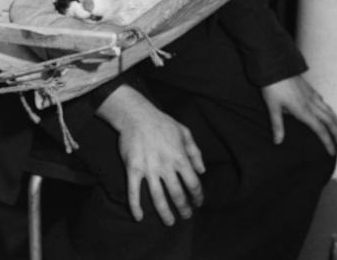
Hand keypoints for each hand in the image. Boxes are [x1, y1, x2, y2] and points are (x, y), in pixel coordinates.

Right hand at [97, 86, 205, 225]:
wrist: (136, 115)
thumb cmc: (162, 122)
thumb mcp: (184, 132)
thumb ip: (195, 152)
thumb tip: (202, 170)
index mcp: (180, 157)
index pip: (193, 184)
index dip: (197, 196)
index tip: (198, 202)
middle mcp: (166, 166)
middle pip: (177, 194)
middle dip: (184, 208)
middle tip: (186, 216)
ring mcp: (148, 169)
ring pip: (158, 197)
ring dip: (165, 212)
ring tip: (170, 222)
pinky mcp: (133, 169)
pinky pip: (134, 191)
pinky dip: (135, 206)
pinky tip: (139, 217)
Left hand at [261, 74, 336, 154]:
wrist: (275, 66)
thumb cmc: (272, 87)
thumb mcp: (272, 107)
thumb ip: (277, 125)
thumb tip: (278, 142)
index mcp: (303, 110)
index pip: (320, 129)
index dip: (327, 142)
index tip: (332, 152)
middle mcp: (311, 103)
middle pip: (329, 120)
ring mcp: (312, 95)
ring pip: (329, 110)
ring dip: (336, 122)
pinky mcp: (310, 89)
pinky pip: (324, 102)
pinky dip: (329, 110)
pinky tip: (327, 111)